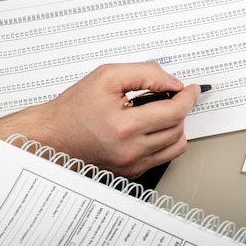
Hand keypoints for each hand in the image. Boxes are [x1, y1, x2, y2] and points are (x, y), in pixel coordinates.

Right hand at [31, 62, 200, 177]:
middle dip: (180, 109)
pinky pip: (162, 157)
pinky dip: (165, 141)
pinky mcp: (131, 172)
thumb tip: (172, 83)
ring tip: (161, 112)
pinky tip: (152, 127)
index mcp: (124, 126)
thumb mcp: (107, 76)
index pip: (174, 112)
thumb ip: (145, 74)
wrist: (53, 136)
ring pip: (175, 146)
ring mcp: (132, 164)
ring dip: (176, 126)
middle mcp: (130, 150)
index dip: (188, 98)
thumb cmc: (74, 108)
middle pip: (178, 129)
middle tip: (171, 97)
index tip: (191, 90)